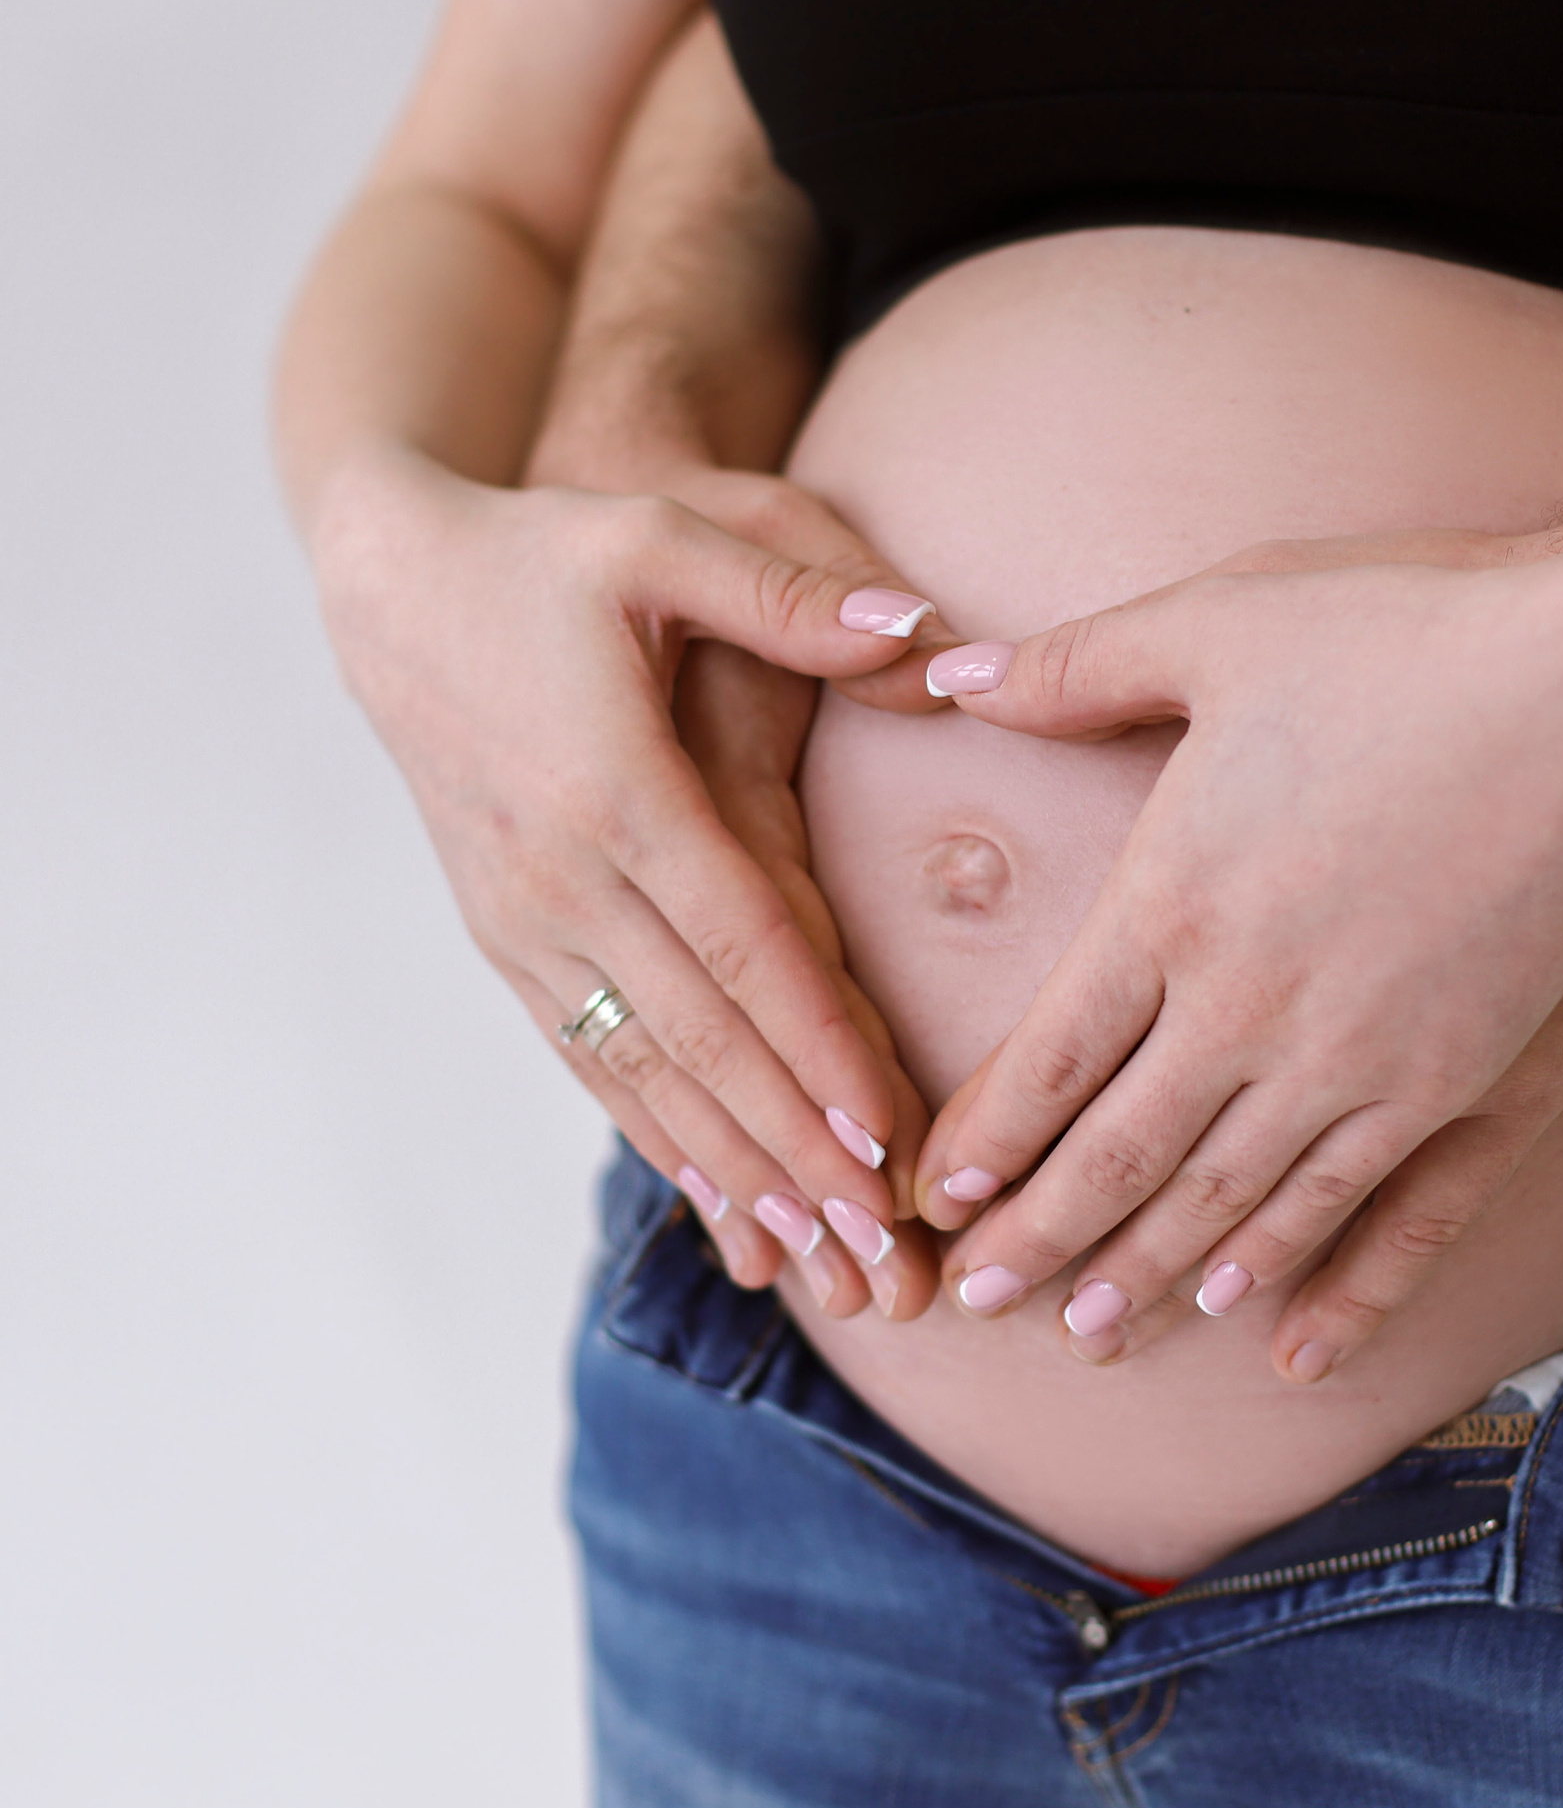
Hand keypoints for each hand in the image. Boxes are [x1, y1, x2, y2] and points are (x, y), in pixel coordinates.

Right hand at [310, 451, 938, 1306]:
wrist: (391, 588)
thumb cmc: (551, 555)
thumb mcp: (666, 536)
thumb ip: (794, 591)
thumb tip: (927, 633)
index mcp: (616, 791)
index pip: (743, 947)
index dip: (819, 1046)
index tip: (890, 1140)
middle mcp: (562, 878)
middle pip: (705, 1041)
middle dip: (800, 1155)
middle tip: (886, 1253)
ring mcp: (524, 922)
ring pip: (648, 1076)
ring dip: (738, 1178)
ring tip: (827, 1270)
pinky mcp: (507, 943)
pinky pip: (595, 1064)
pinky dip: (665, 1143)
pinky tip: (730, 1212)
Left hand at [911, 526, 1562, 1378]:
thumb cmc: (1410, 632)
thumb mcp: (1218, 619)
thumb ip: (1075, 667)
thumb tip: (947, 677)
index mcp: (1170, 903)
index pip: (1045, 1064)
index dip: (982, 1143)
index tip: (932, 1197)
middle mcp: (1246, 1010)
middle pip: (1116, 1160)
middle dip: (1037, 1239)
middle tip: (972, 1299)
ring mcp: (1357, 1062)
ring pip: (1227, 1204)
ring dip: (1148, 1276)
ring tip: (1089, 1334)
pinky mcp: (1461, 1082)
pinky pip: (1364, 1210)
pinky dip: (1307, 1275)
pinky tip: (1263, 1323)